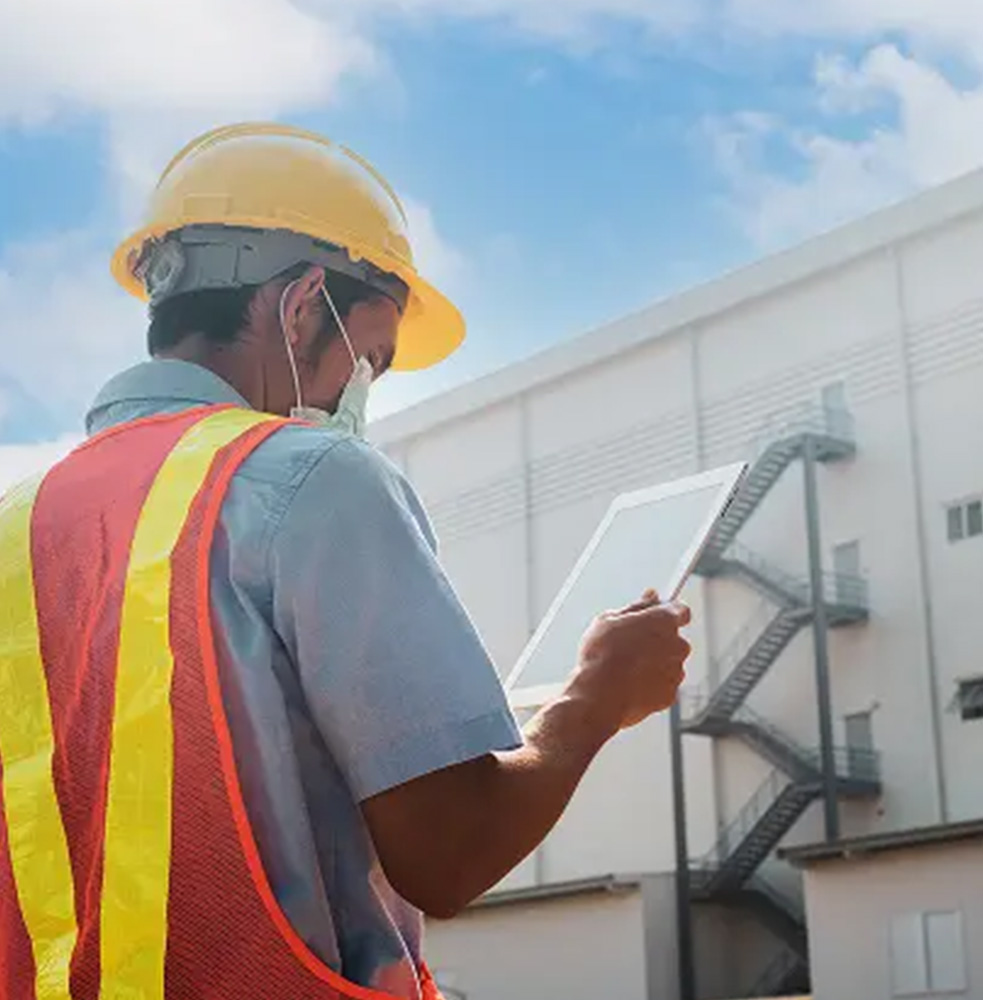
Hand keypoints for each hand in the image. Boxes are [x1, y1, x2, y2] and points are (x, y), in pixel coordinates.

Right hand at [567, 589, 690, 732]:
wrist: (600, 695)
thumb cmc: (602, 656)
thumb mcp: (609, 619)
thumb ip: (636, 606)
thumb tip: (650, 596)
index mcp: (664, 621)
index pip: (680, 610)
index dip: (666, 613)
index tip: (657, 615)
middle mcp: (677, 645)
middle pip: (674, 639)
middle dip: (658, 641)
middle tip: (631, 644)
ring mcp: (675, 672)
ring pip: (669, 663)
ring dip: (654, 663)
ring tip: (626, 667)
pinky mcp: (670, 695)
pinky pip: (663, 685)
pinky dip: (651, 684)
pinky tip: (629, 683)